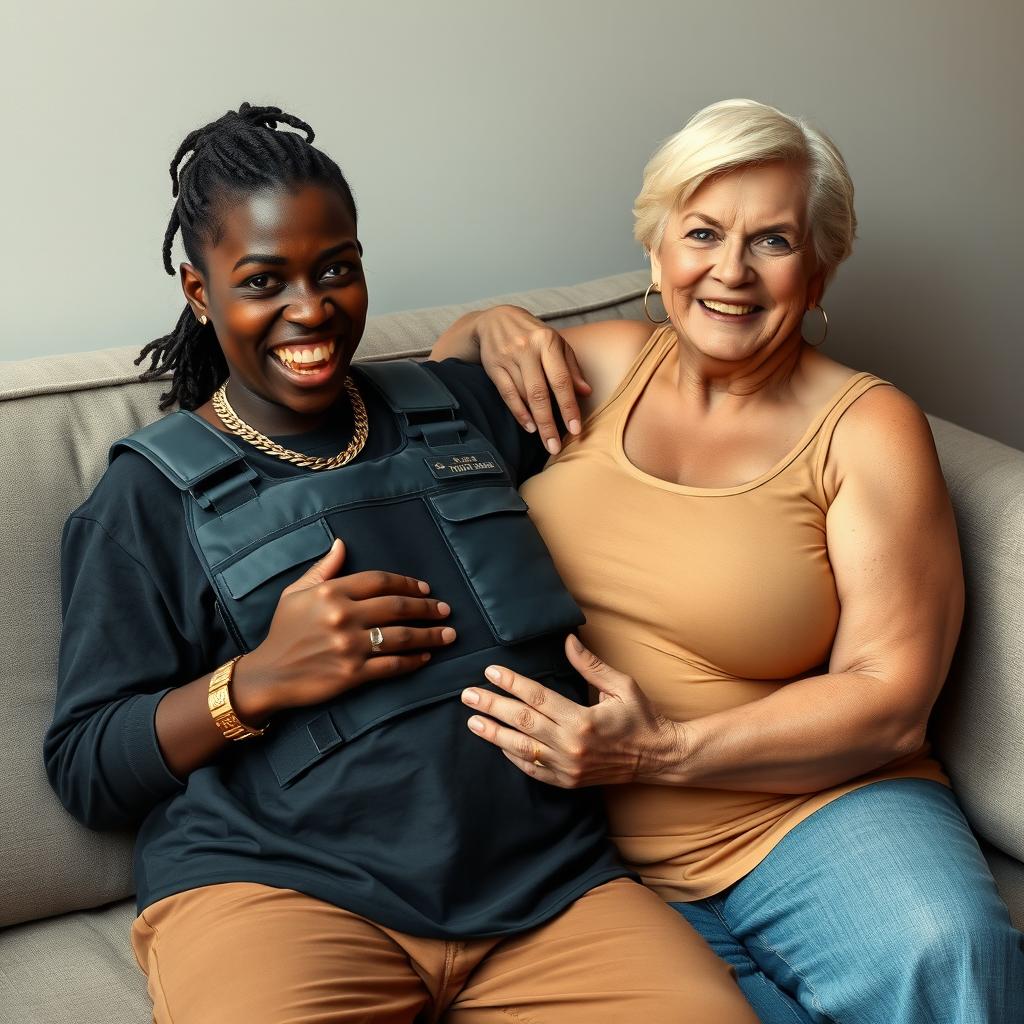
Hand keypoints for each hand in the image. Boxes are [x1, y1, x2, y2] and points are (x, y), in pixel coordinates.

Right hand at [234, 539, 454, 720]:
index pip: (380, 581)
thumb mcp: (296, 593)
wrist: (269, 674)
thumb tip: (342, 543)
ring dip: (430, 635)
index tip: (425, 588)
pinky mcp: (353, 674)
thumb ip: (323, 568)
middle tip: (445, 610)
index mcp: (331, 593)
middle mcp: (343, 617)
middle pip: (397, 607)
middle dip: (427, 608)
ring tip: (448, 633)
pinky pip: (392, 665)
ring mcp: (349, 646)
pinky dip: (413, 660)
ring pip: (401, 637)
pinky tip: (426, 656)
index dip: (407, 583)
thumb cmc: (283, 631)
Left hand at [460, 635, 683, 787]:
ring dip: (494, 734)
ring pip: (521, 748)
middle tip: (468, 695)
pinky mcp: (567, 781)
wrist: (659, 757)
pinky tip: (498, 745)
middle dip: (492, 706)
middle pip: (522, 722)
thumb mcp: (621, 686)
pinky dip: (513, 757)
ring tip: (473, 721)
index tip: (491, 672)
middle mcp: (571, 746)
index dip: (512, 684)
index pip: (537, 698)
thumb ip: (591, 665)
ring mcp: (567, 767)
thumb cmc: (642, 717)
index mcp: (583, 720)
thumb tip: (568, 640)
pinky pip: (533, 770)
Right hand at [473, 305, 591, 453]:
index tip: (575, 429)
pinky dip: (518, 412)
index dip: (569, 406)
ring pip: (523, 396)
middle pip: (540, 393)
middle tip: (555, 447)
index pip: (561, 379)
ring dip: (535, 420)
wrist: (496, 319)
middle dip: (549, 423)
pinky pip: (507, 394)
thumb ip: (571, 368)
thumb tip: (586, 392)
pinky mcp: (493, 366)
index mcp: (548, 341)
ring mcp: (508, 357)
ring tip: (546, 439)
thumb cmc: (533, 334)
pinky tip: (529, 426)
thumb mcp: (556, 344)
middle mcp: (528, 349)